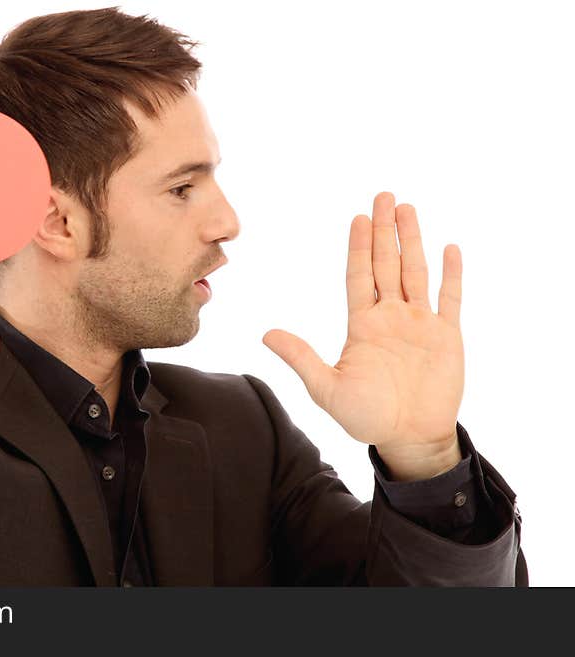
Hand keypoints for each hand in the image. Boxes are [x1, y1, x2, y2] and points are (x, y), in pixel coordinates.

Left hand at [262, 192, 463, 479]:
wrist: (408, 439)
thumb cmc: (366, 417)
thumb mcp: (326, 388)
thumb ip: (301, 358)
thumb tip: (266, 334)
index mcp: (362, 325)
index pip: (359, 276)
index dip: (359, 247)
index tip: (359, 218)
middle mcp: (390, 317)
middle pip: (387, 264)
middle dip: (385, 230)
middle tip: (384, 195)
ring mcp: (420, 324)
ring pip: (416, 272)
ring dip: (414, 241)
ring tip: (409, 208)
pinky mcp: (447, 336)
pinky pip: (450, 298)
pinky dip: (452, 275)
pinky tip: (451, 249)